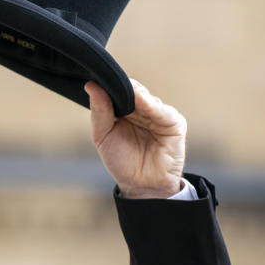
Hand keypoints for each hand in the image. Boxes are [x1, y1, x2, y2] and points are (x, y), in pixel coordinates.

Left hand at [86, 79, 186, 198]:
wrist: (142, 186)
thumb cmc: (122, 162)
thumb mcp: (102, 136)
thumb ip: (99, 111)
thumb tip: (91, 85)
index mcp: (125, 110)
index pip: (118, 90)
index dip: (109, 85)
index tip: (97, 78)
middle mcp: (142, 109)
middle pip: (132, 90)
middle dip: (121, 87)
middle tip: (108, 81)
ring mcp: (158, 114)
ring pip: (146, 97)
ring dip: (134, 94)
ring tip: (123, 92)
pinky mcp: (173, 122)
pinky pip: (161, 110)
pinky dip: (150, 104)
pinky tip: (139, 99)